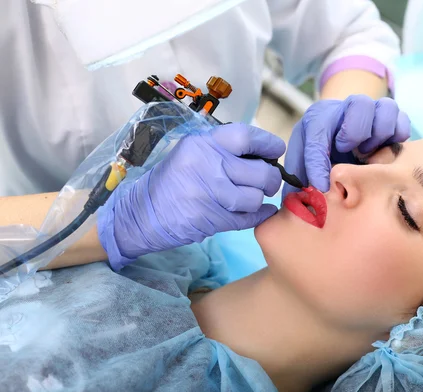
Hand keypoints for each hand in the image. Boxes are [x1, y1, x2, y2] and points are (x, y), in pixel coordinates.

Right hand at [98, 123, 284, 270]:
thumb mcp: (192, 152)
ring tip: (253, 197)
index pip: (246, 136)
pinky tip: (260, 212)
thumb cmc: (173, 180)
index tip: (276, 150)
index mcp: (203, 144)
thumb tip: (263, 153)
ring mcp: (210, 195)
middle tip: (268, 180)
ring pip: (255, 197)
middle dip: (271, 178)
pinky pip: (249, 218)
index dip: (268, 143)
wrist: (143, 212)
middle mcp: (208, 166)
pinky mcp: (211, 219)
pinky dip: (260, 215)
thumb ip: (222, 150)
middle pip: (259, 171)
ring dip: (259, 199)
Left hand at [283, 95, 409, 195]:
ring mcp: (372, 110)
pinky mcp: (393, 119)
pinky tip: (385, 152)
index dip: (318, 163)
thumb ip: (299, 182)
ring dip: (379, 136)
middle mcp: (346, 108)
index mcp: (319, 118)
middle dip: (355, 134)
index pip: (317, 134)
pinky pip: (402, 121)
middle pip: (360, 105)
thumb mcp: (303, 168)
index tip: (322, 186)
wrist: (341, 145)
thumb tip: (297, 204)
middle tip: (352, 154)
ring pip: (385, 110)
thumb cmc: (319, 159)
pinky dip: (397, 138)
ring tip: (367, 154)